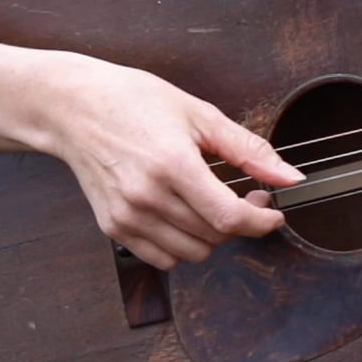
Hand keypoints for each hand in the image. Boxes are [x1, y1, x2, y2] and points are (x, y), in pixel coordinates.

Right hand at [48, 59, 303, 268]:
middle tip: (244, 196)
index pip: (229, 218)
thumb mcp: (200, 115)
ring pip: (193, 253)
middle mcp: (147, 196)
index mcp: (173, 165)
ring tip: (212, 205)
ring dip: (213, 236)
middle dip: (242, 222)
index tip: (272, 213)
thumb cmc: (132, 102)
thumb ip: (249, 150)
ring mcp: (127, 216)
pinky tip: (184, 217)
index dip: (261, 221)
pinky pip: (162, 259)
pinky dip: (182, 246)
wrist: (72, 107)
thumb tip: (289, 177)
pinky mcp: (113, 227)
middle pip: (215, 237)